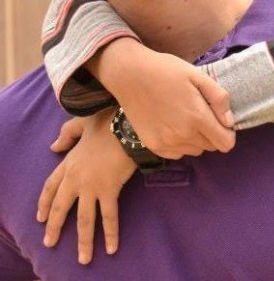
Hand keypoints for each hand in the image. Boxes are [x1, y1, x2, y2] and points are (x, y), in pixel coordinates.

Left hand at [37, 110, 135, 264]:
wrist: (126, 126)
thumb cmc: (107, 121)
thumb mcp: (83, 122)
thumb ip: (67, 134)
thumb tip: (53, 146)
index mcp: (69, 163)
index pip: (50, 187)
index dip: (44, 203)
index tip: (40, 218)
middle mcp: (76, 179)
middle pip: (60, 208)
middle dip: (54, 228)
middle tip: (50, 243)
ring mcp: (91, 187)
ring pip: (83, 219)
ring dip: (83, 241)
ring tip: (83, 259)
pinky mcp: (109, 190)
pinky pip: (109, 216)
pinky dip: (110, 233)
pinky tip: (111, 248)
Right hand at [90, 39, 235, 158]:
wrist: (130, 75)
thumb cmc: (167, 71)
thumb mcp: (198, 76)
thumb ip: (219, 98)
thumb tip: (230, 122)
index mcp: (197, 117)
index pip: (226, 144)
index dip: (228, 133)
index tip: (221, 120)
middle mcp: (183, 136)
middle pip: (211, 147)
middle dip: (212, 133)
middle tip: (201, 112)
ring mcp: (166, 143)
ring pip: (195, 151)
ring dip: (196, 138)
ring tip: (185, 116)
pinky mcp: (153, 146)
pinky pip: (177, 153)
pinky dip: (180, 143)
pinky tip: (172, 124)